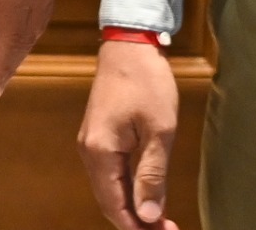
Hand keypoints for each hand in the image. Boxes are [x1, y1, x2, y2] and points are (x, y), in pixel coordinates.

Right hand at [80, 37, 178, 225]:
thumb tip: (150, 215)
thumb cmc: (146, 82)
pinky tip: (146, 194)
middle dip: (136, 221)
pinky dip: (127, 190)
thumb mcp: (159, 131)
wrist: (129, 44)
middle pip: (108, 201)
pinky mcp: (98, 135)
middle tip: (167, 229)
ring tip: (160, 218)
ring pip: (109, 189)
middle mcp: (88, 150)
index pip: (114, 206)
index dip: (138, 227)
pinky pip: (110, 174)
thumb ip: (152, 175)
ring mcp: (91, 143)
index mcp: (100, 151)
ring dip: (132, 207)